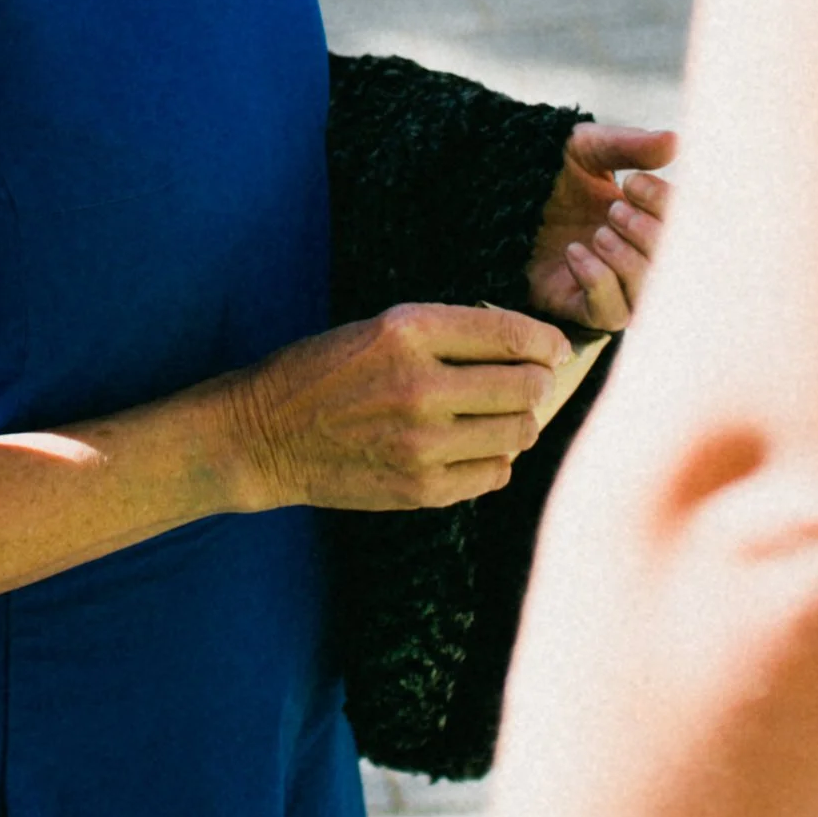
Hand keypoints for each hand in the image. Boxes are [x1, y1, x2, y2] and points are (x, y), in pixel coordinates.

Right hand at [232, 302, 566, 514]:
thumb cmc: (322, 374)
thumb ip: (447, 334)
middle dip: (538, 383)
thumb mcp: (377, 328)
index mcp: (408, 331)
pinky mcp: (420, 488)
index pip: (511, 335)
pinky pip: (495, 474)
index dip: (546, 343)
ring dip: (519, 423)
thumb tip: (526, 350)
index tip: (554, 349)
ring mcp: (422, 442)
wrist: (263, 436)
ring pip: (520, 433)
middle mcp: (421, 385)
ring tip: (497, 417)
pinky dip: (494, 459)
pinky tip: (470, 447)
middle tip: (529, 384)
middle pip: (527, 387)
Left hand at [525, 123, 673, 330]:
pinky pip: (611, 314)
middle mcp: (634, 254)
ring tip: (599, 234)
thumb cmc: (546, 166)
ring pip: (648, 295)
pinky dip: (600, 285)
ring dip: (629, 263)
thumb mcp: (588, 148)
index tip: (633, 184)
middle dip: (650, 236)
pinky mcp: (579, 304)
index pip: (683, 224)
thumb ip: (630, 146)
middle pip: (673, 266)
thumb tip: (676, 141)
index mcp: (646, 216)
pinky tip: (576, 254)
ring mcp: (610, 282)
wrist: (496, 189)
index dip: (666, 207)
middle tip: (615, 211)